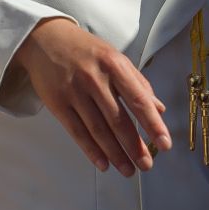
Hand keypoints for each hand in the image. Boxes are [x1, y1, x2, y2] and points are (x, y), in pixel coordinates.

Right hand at [13, 18, 170, 176]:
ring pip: (98, 130)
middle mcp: (94, 78)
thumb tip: (159, 109)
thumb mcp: (114, 57)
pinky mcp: (57, 103)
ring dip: (115, 154)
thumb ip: (138, 83)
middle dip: (134, 146)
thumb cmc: (85, 49)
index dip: (153, 124)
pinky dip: (91, 151)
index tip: (165, 143)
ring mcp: (74, 91)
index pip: (138, 99)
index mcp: (113, 64)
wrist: (44, 38)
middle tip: (147, 165)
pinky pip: (77, 132)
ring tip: (128, 170)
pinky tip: (104, 164)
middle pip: (118, 120)